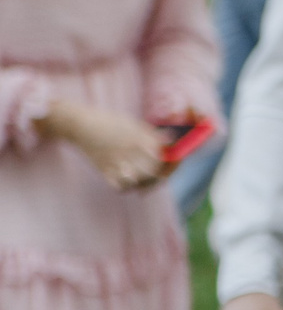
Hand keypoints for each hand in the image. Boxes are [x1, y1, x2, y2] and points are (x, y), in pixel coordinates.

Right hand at [39, 103, 170, 191]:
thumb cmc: (109, 122)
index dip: (173, 161)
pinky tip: (132, 182)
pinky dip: (128, 187)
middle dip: (162, 174)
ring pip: (140, 181)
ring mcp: (116, 162)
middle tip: (163, 175)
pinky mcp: (105, 170)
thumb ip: (152, 134)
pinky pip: (121, 187)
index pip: (164, 155)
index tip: (175, 163)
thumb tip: (171, 139)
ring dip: (147, 182)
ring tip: (149, 181)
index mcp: (139, 138)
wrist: (81, 125)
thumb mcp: (133, 124)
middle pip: (154, 170)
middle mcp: (129, 151)